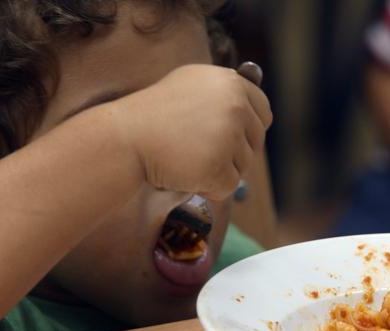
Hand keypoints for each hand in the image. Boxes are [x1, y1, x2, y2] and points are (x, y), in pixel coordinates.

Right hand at [114, 64, 272, 200]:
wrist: (125, 137)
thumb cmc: (153, 114)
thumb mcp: (190, 85)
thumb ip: (222, 93)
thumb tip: (249, 106)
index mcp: (231, 83)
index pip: (263, 113)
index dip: (250, 130)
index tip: (234, 140)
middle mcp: (235, 105)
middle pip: (255, 142)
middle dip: (234, 153)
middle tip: (200, 152)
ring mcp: (228, 136)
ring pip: (243, 166)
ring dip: (219, 170)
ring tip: (186, 158)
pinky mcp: (217, 165)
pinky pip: (228, 187)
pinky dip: (210, 188)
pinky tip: (185, 174)